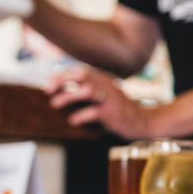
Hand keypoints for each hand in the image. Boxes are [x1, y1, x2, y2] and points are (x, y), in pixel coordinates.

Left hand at [45, 67, 159, 138]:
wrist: (144, 122)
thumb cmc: (121, 110)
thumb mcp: (106, 95)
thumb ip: (89, 89)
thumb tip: (62, 91)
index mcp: (104, 80)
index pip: (80, 71)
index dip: (61, 75)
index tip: (48, 84)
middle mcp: (107, 86)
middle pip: (82, 75)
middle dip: (61, 80)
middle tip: (47, 90)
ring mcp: (111, 99)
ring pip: (87, 90)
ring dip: (68, 96)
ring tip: (55, 104)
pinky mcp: (113, 113)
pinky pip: (94, 112)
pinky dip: (80, 116)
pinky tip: (73, 121)